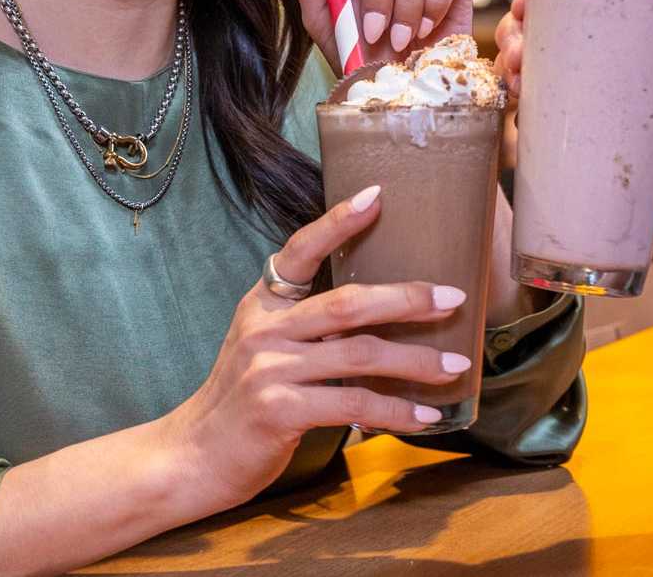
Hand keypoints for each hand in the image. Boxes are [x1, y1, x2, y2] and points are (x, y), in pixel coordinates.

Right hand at [156, 188, 471, 509]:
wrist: (195, 457)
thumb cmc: (243, 400)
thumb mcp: (265, 347)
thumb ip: (307, 325)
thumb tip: (382, 309)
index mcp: (263, 304)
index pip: (300, 250)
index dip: (337, 222)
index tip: (377, 196)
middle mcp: (265, 329)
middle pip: (348, 304)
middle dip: (408, 298)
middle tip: (454, 298)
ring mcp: (270, 370)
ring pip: (360, 354)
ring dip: (417, 360)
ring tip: (457, 363)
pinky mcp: (280, 411)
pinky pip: (354, 404)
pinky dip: (397, 409)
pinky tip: (427, 413)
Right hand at [495, 0, 652, 202]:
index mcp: (643, 19)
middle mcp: (614, 47)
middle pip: (551, 23)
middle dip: (518, 28)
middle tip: (516, 48)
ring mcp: (602, 87)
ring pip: (541, 64)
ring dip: (514, 65)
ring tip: (515, 81)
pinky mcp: (596, 125)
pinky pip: (551, 111)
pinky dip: (526, 107)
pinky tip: (518, 110)